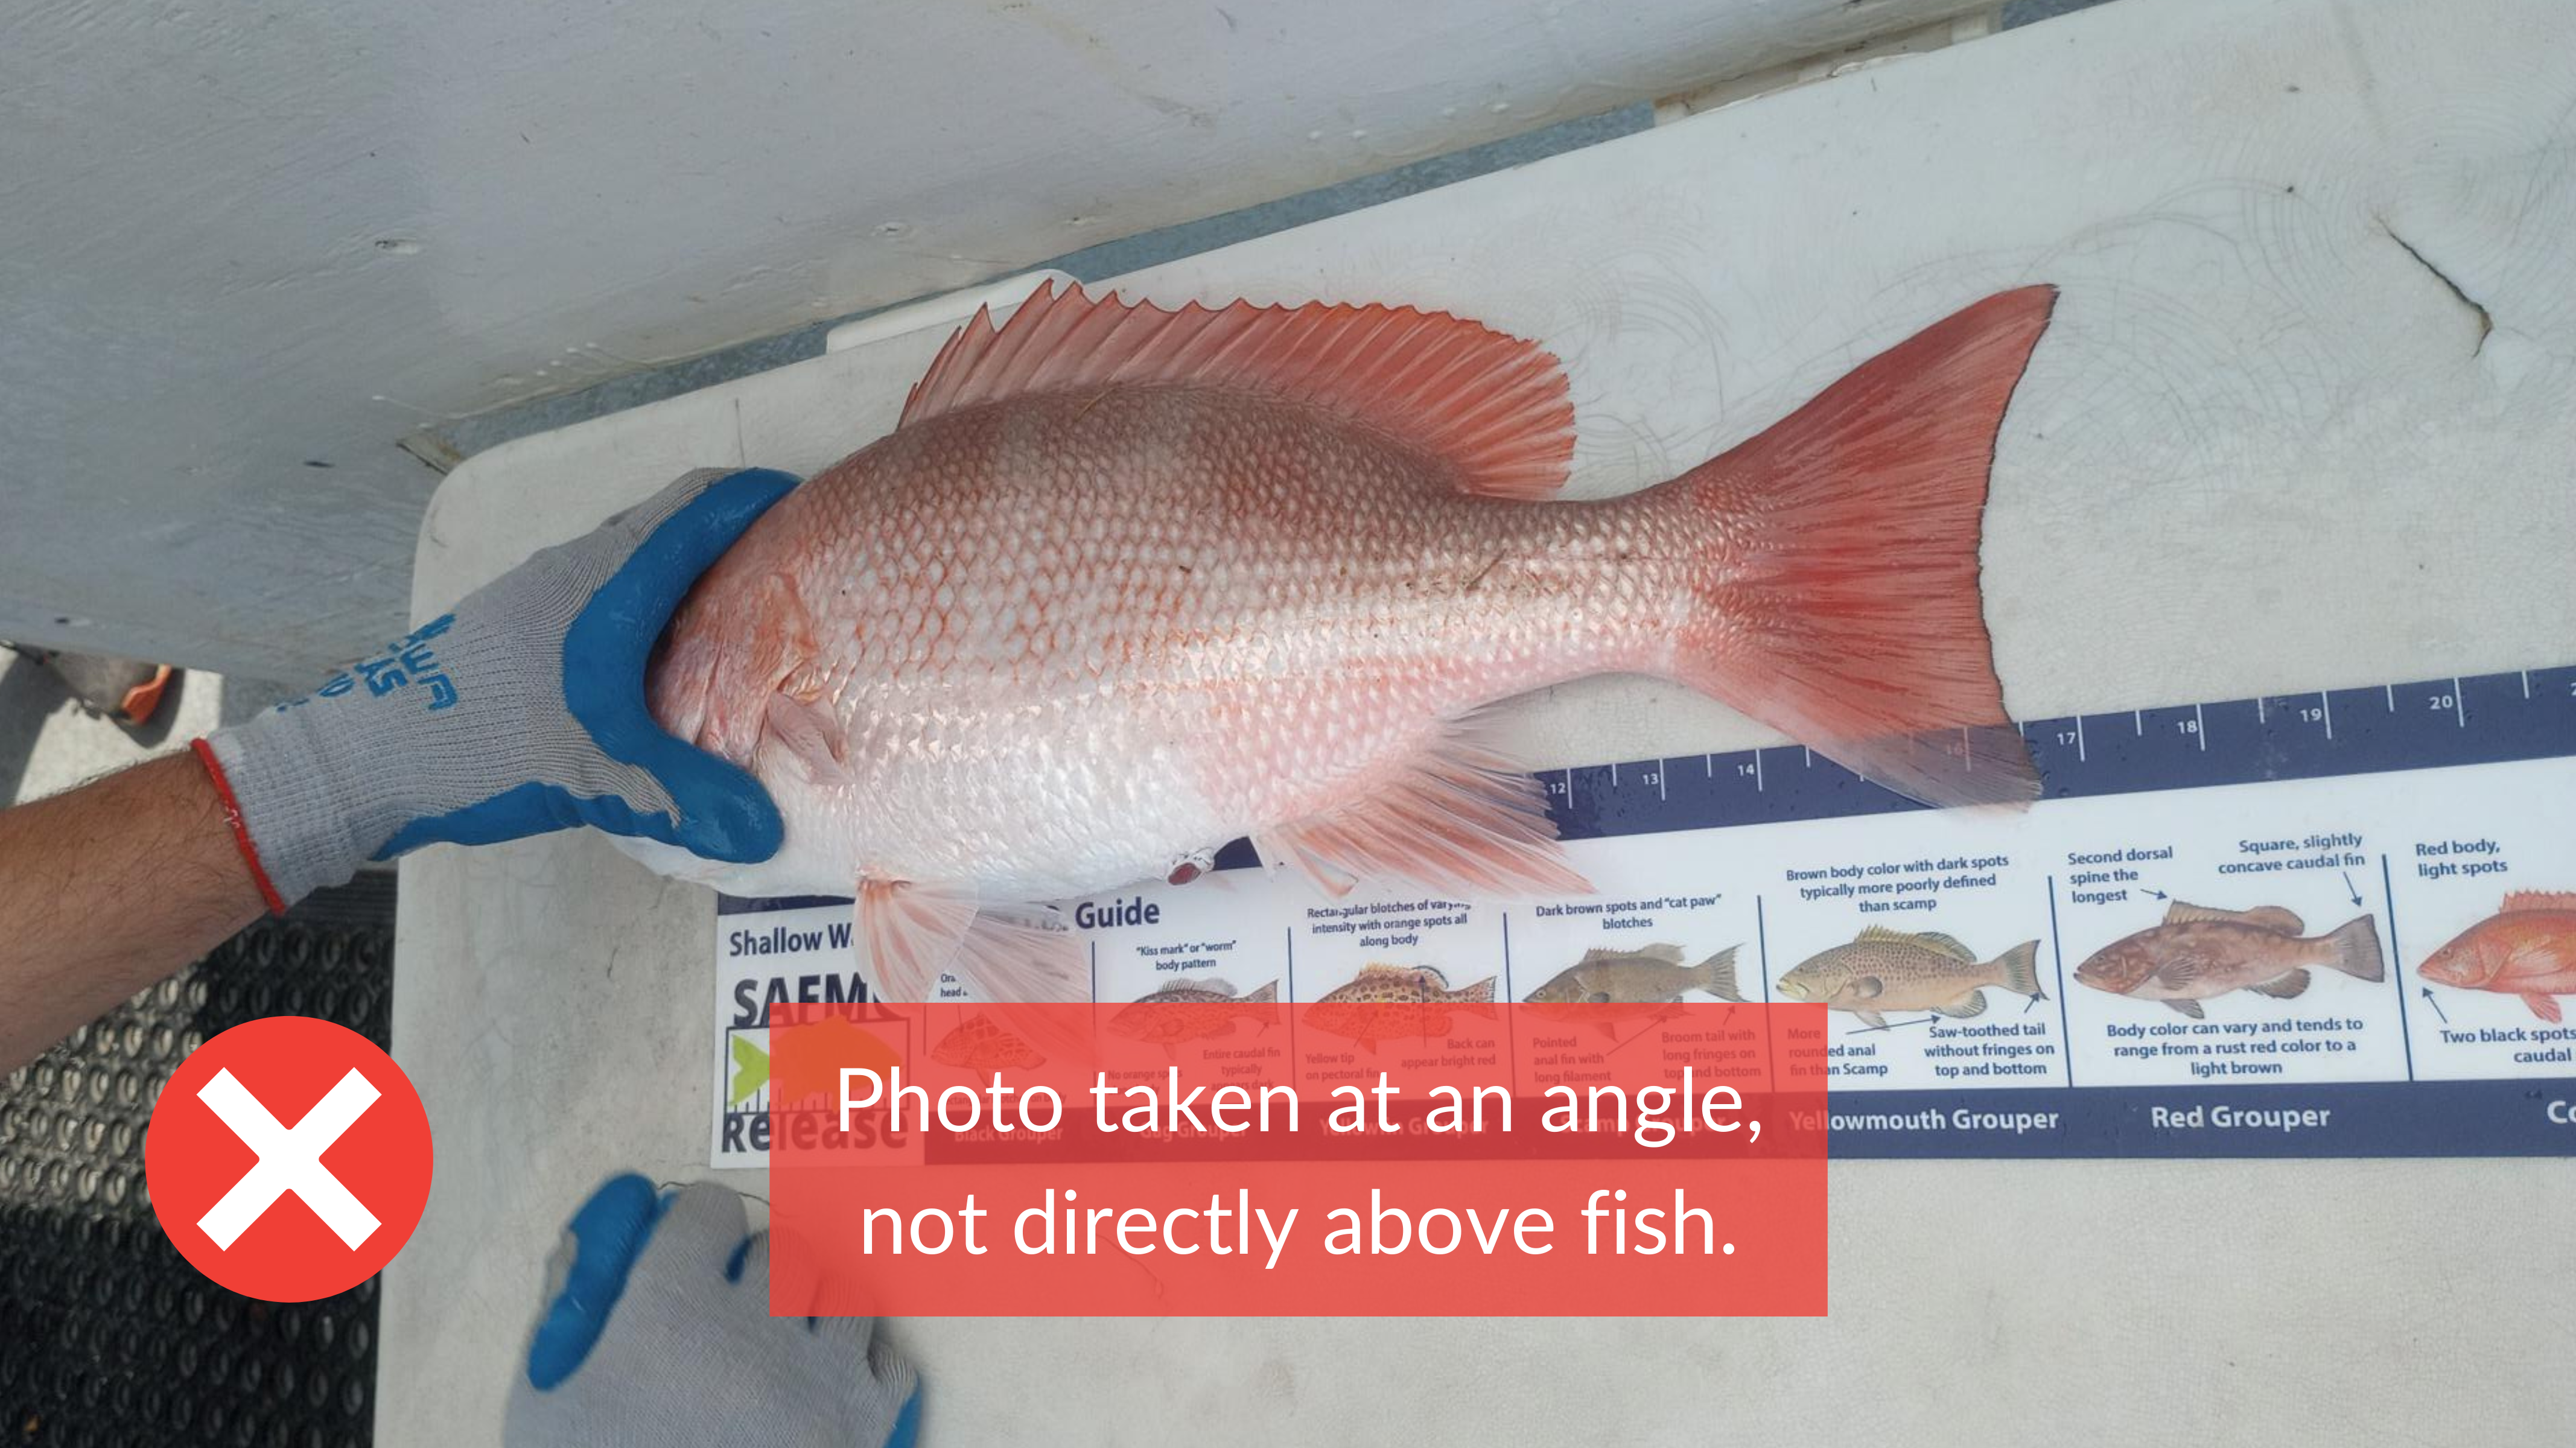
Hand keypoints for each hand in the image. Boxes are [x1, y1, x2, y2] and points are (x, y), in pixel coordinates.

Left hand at [198, 467, 796, 908]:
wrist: (360, 762)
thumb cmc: (478, 747)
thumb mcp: (597, 778)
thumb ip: (688, 801)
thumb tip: (767, 835)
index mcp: (605, 581)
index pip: (699, 505)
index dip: (762, 498)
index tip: (817, 509)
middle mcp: (574, 568)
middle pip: (674, 526)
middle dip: (740, 541)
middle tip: (798, 584)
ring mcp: (539, 593)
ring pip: (637, 562)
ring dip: (691, 579)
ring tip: (745, 630)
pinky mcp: (518, 624)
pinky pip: (606, 594)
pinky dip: (651, 612)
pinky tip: (663, 673)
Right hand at [506, 1175, 920, 1447]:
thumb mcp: (545, 1411)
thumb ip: (562, 1320)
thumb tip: (586, 1246)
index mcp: (669, 1314)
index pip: (707, 1210)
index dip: (694, 1230)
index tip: (689, 1252)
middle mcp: (755, 1330)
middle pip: (781, 1248)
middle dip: (754, 1271)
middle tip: (729, 1314)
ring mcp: (821, 1377)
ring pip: (841, 1292)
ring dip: (812, 1311)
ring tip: (781, 1348)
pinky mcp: (866, 1426)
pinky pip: (887, 1358)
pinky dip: (861, 1367)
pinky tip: (826, 1386)